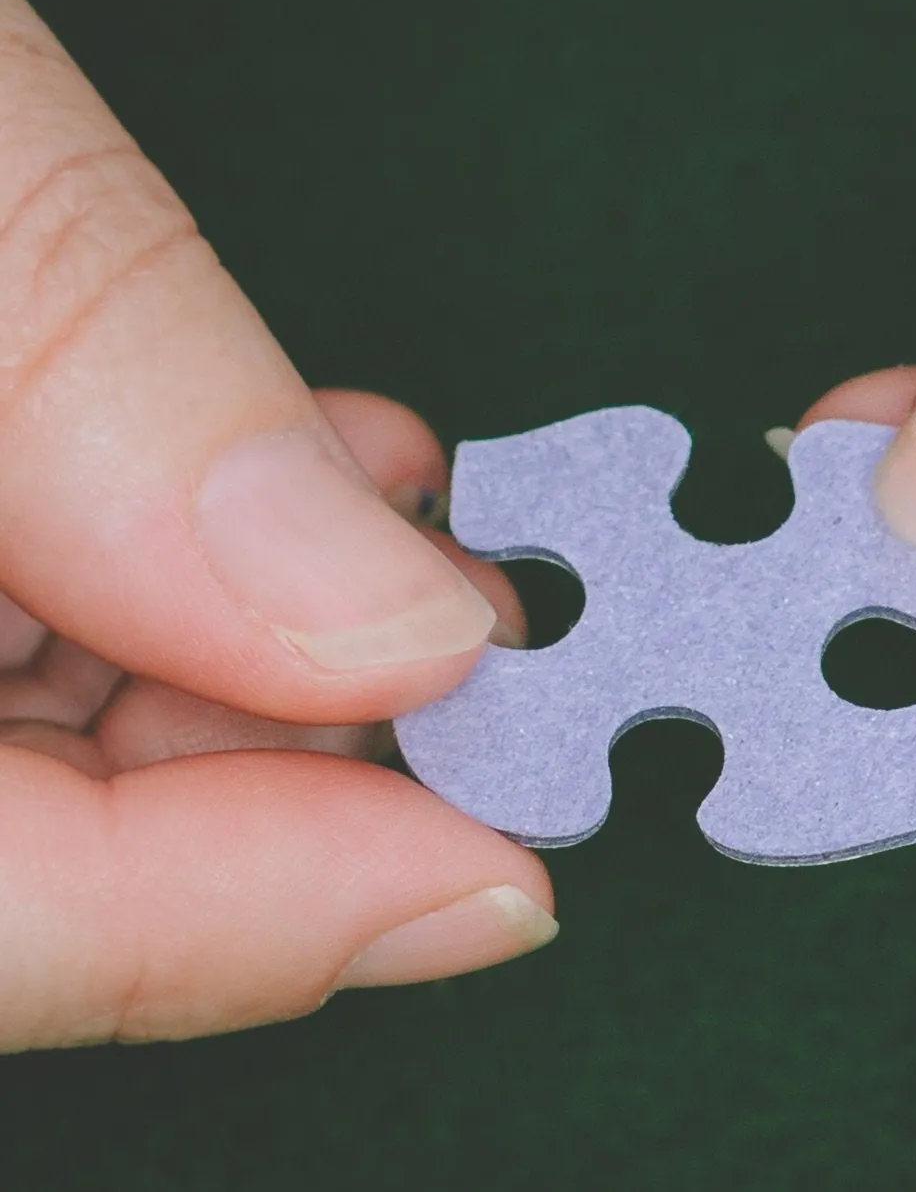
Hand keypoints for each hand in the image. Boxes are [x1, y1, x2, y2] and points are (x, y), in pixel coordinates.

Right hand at [0, 0, 551, 1051]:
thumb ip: (99, 373)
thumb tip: (367, 611)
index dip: (245, 923)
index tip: (486, 867)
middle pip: (5, 857)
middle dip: (270, 766)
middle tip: (470, 656)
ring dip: (222, 657)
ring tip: (386, 532)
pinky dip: (121, 568)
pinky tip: (246, 476)